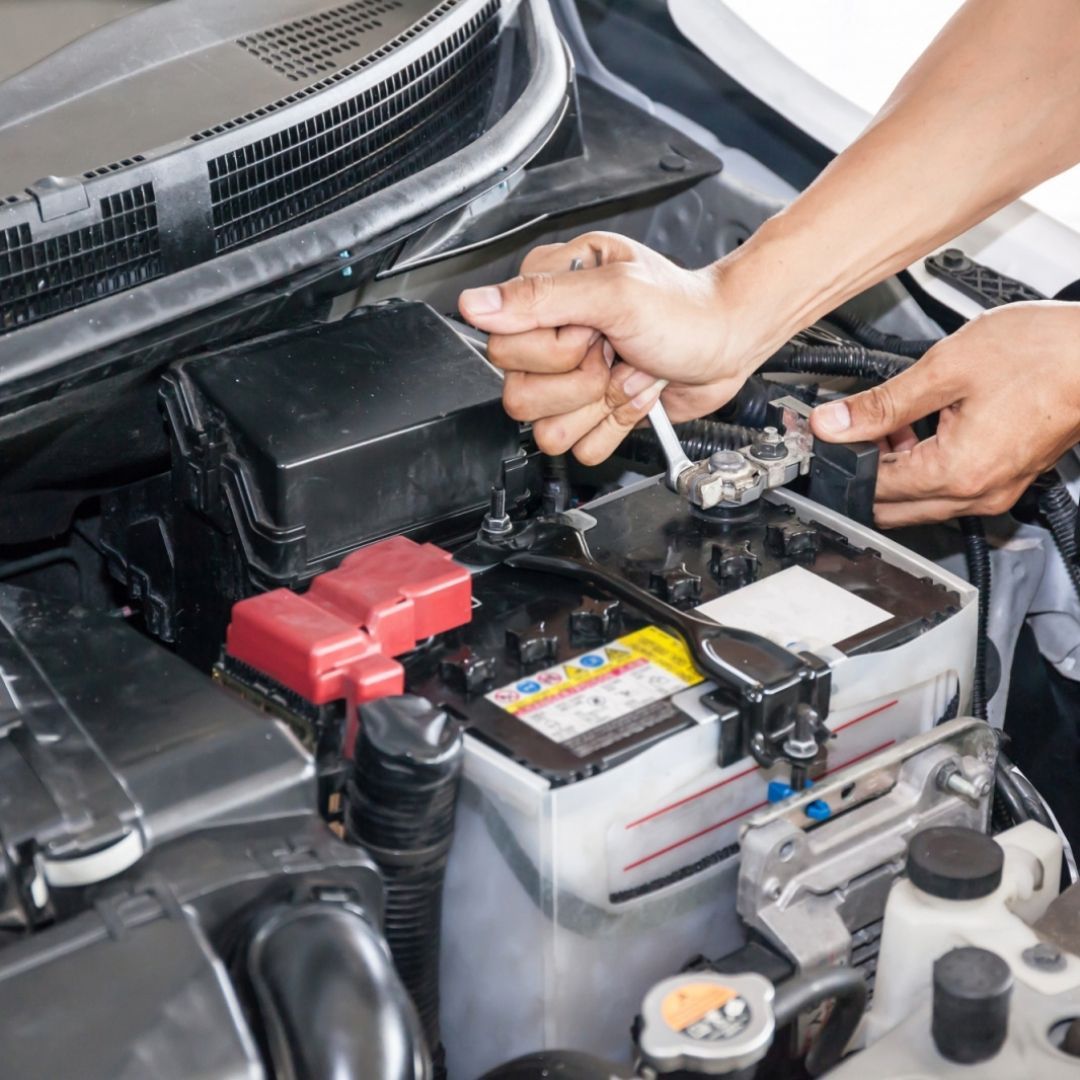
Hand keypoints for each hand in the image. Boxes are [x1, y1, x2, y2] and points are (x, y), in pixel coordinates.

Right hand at [457, 232, 757, 463]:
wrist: (729, 342)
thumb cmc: (684, 308)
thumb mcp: (613, 292)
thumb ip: (540, 298)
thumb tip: (473, 305)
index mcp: (547, 294)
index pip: (502, 346)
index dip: (552, 350)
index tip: (592, 332)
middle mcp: (551, 336)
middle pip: (519, 394)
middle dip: (578, 382)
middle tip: (613, 354)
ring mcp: (570, 379)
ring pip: (544, 428)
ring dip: (596, 406)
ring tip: (625, 373)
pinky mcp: (591, 412)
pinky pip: (578, 446)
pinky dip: (613, 427)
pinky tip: (632, 395)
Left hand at [810, 302, 1079, 525]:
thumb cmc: (1044, 354)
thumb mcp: (946, 369)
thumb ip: (882, 403)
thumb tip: (832, 423)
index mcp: (955, 473)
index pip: (872, 488)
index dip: (842, 459)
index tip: (828, 435)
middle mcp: (976, 495)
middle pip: (892, 506)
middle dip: (866, 470)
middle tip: (856, 427)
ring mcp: (995, 491)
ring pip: (920, 500)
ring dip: (897, 467)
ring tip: (895, 418)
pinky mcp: (1007, 479)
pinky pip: (950, 487)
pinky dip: (927, 464)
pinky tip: (927, 424)